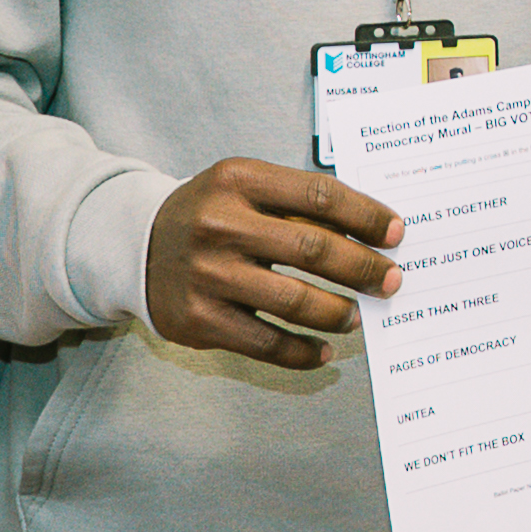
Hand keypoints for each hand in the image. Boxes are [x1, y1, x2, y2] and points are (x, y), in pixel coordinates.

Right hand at [143, 157, 401, 366]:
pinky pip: (265, 343)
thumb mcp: (243, 189)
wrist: (134, 245)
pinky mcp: (197, 318)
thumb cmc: (211, 215)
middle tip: (391, 282)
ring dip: (337, 312)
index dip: (366, 216)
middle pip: (313, 249)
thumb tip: (372, 236)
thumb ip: (298, 204)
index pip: (320, 195)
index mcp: (238, 180)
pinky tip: (324, 349)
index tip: (396, 234)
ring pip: (294, 301)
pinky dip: (303, 351)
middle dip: (363, 269)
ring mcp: (206, 274)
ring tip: (356, 316)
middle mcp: (219, 224)